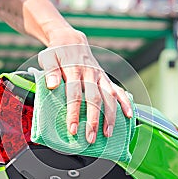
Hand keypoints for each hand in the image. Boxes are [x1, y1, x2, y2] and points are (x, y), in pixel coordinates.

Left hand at [38, 27, 132, 143]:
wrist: (70, 40)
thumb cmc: (57, 53)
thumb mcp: (48, 58)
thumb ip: (50, 71)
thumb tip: (52, 84)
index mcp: (74, 69)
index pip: (75, 94)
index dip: (75, 113)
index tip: (73, 129)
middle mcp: (90, 74)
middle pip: (95, 99)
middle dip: (94, 120)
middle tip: (90, 137)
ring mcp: (100, 76)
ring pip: (109, 97)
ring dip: (110, 116)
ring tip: (108, 134)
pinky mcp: (105, 78)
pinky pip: (118, 90)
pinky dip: (125, 103)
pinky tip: (129, 116)